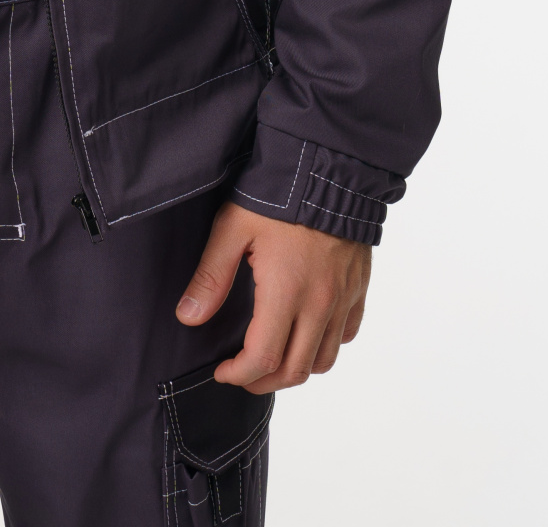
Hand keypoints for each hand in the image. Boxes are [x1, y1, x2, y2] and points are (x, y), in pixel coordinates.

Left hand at [175, 200, 370, 394]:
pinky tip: (306, 332)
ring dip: (296, 369)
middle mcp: (320, 304)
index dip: (239, 374)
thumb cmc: (278, 195)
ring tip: (272, 359)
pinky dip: (325, 345)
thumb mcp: (233, 228)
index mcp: (287, 293)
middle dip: (263, 381)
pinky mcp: (358, 287)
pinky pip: (346, 334)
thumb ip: (212, 276)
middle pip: (295, 370)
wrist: (329, 167)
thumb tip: (189, 316)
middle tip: (241, 373)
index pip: (263, 358)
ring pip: (324, 360)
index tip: (222, 371)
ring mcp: (343, 298)